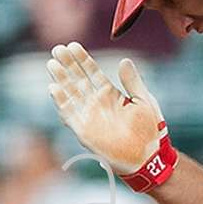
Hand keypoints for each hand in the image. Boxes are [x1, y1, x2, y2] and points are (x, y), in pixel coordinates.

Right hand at [47, 42, 165, 174]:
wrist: (149, 158)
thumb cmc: (150, 131)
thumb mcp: (144, 101)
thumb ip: (133, 82)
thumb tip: (125, 60)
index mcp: (111, 94)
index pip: (92, 72)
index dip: (82, 59)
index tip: (73, 45)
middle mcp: (97, 103)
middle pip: (78, 79)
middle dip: (68, 65)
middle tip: (57, 49)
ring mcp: (89, 116)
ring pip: (71, 93)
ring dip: (61, 79)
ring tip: (52, 64)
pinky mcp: (84, 131)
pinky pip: (69, 114)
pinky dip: (61, 102)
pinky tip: (53, 88)